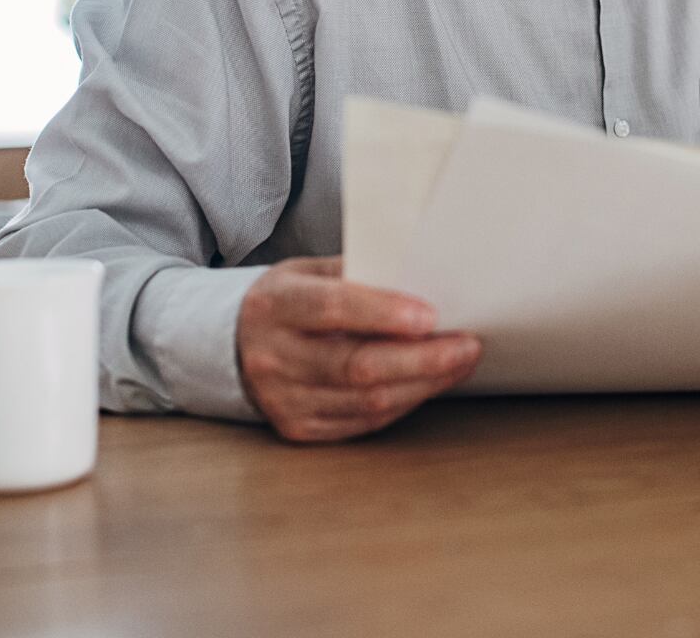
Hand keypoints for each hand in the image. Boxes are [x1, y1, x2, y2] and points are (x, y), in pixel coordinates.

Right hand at [235, 257, 481, 441]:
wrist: (232, 344)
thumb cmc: (285, 300)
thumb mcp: (307, 271)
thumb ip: (356, 275)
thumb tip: (420, 281)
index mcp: (276, 306)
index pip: (332, 309)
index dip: (384, 313)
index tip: (431, 315)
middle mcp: (274, 357)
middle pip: (357, 366)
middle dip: (422, 359)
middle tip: (467, 345)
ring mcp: (284, 399)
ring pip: (366, 401)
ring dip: (423, 384)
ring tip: (459, 363)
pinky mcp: (298, 428)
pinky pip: (362, 422)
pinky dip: (402, 403)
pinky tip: (428, 384)